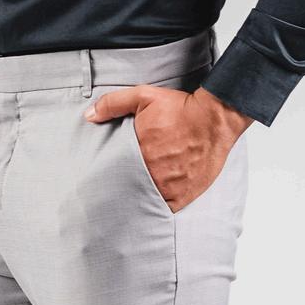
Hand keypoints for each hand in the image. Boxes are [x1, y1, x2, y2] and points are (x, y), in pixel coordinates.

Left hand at [84, 82, 252, 212]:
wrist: (215, 118)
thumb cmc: (180, 108)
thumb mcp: (143, 97)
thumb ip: (113, 104)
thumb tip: (89, 116)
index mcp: (139, 152)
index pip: (115, 171)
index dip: (110, 174)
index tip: (106, 176)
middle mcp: (153, 172)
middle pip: (129, 187)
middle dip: (124, 187)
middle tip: (117, 189)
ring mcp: (170, 186)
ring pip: (146, 199)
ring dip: (140, 197)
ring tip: (133, 197)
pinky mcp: (185, 194)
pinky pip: (166, 207)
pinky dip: (159, 205)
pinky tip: (153, 202)